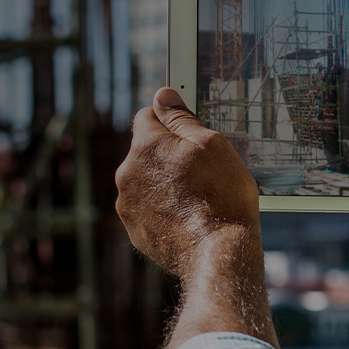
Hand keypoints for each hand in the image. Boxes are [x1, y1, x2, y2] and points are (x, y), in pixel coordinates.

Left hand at [115, 87, 262, 278]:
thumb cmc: (221, 195)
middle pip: (146, 151)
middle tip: (200, 170)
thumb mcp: (210, 144)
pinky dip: (163, 209)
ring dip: (164, 183)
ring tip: (196, 198)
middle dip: (167, 155)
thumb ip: (181, 118)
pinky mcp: (135, 231)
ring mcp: (128, 205)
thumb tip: (163, 95)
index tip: (189, 133)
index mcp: (145, 146)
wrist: (218, 253)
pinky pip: (147, 210)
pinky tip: (187, 217)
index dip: (170, 120)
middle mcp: (127, 173)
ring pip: (145, 181)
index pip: (148, 115)